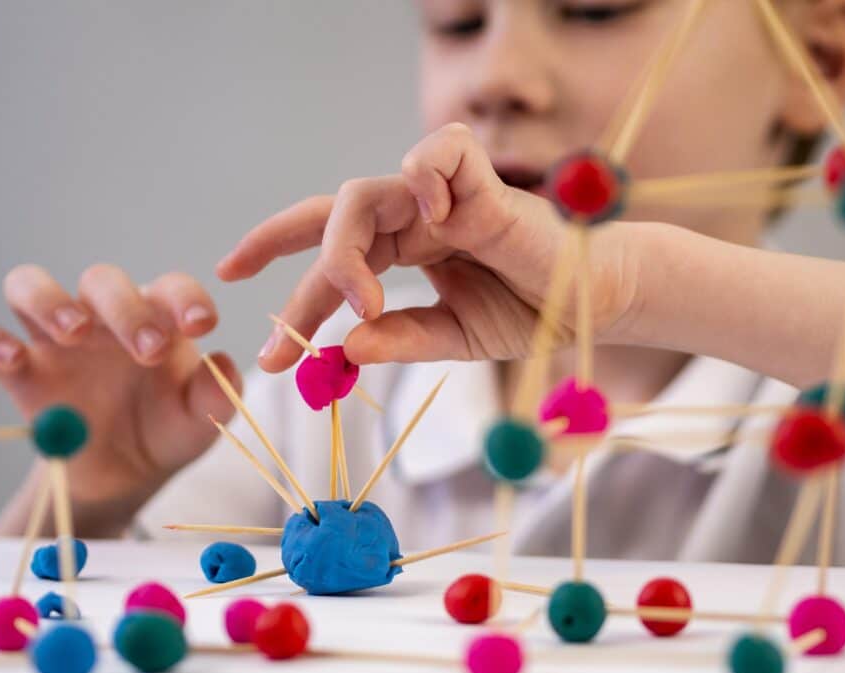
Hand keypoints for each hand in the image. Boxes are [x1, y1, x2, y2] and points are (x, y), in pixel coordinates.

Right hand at [0, 265, 240, 534]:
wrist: (126, 474)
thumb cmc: (168, 430)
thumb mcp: (201, 421)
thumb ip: (215, 394)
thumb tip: (225, 363)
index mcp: (157, 318)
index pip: (169, 289)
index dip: (186, 299)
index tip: (202, 325)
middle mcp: (103, 317)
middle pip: (101, 281)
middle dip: (125, 308)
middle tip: (149, 350)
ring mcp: (55, 339)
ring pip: (29, 285)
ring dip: (50, 301)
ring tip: (75, 332)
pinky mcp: (19, 371)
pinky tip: (15, 361)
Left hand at [217, 123, 644, 371]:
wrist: (592, 304)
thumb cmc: (528, 311)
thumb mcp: (453, 337)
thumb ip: (401, 340)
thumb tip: (344, 348)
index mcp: (403, 250)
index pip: (329, 247)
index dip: (284, 269)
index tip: (252, 316)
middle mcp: (414, 218)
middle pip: (331, 218)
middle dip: (284, 256)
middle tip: (261, 311)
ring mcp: (444, 197)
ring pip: (364, 191)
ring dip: (345, 248)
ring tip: (362, 297)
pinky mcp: (483, 182)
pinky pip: (439, 152)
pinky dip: (425, 177)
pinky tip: (434, 222)